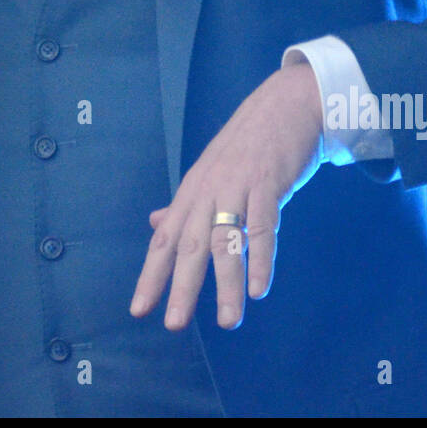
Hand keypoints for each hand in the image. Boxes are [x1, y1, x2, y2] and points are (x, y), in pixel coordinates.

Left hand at [129, 62, 323, 330]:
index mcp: (193, 191)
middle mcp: (209, 190)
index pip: (165, 240)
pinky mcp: (269, 182)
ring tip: (227, 321)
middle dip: (181, 286)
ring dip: (226, 284)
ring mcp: (238, 185)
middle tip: (173, 324)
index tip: (139, 309)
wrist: (287, 103)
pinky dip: (260, 257)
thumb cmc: (248, 144)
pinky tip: (259, 288)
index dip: (152, 274)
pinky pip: (263, 226)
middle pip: (190, 244)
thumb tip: (155, 226)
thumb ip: (185, 205)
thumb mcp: (210, 173)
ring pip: (227, 241)